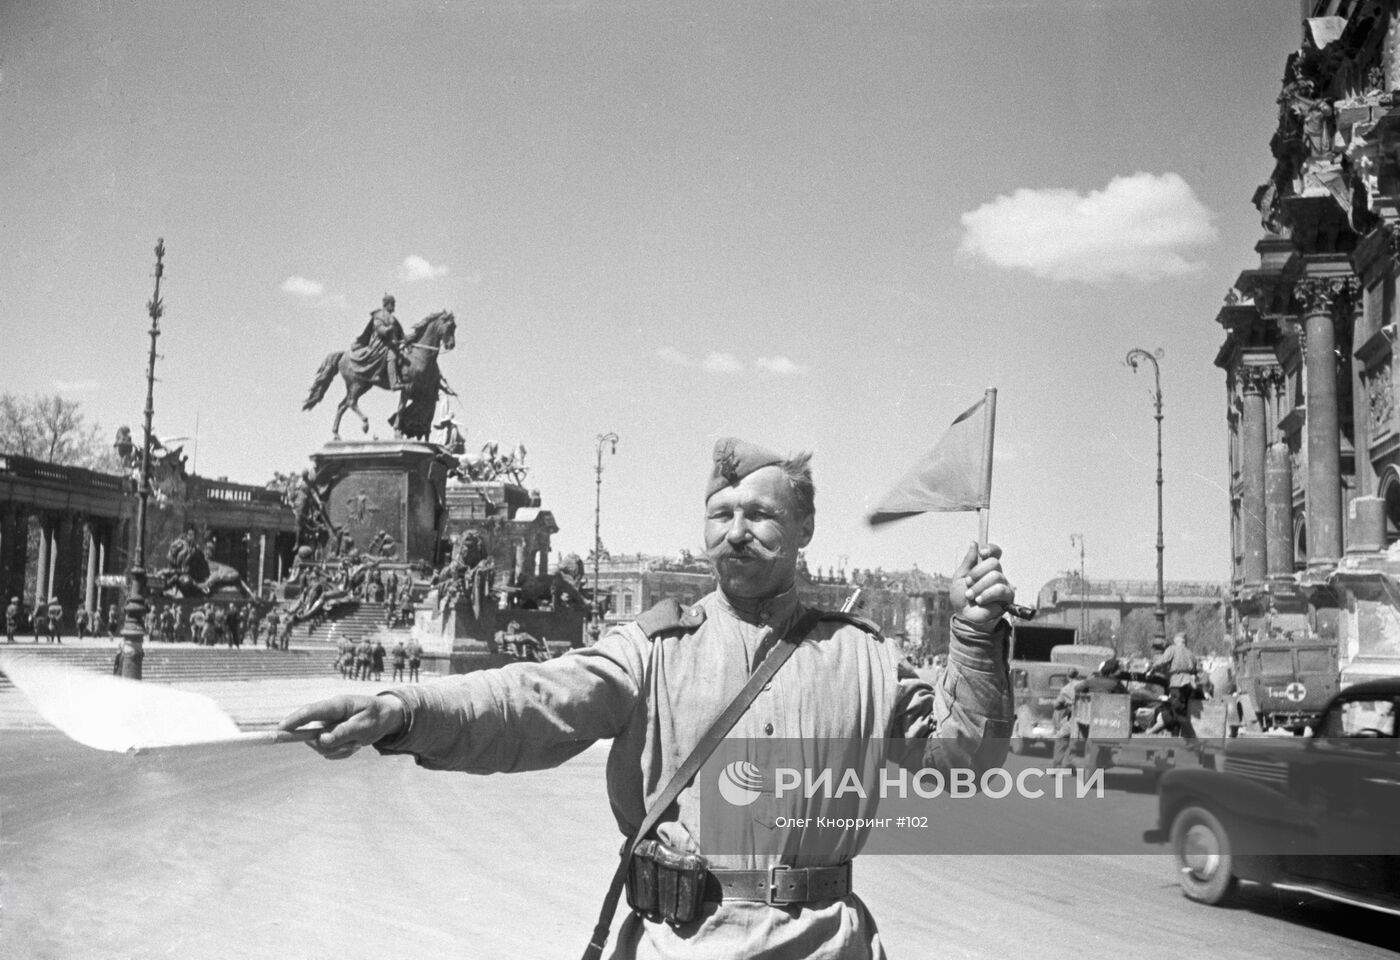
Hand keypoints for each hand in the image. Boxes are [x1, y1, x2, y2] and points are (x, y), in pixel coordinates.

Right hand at [278, 694, 406, 759]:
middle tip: (353, 744)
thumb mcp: (364, 725)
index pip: (310, 712)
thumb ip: (343, 732)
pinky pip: (329, 752)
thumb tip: (321, 740)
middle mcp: (328, 716)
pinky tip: (354, 745)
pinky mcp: (330, 737)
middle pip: (313, 736)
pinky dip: (342, 752)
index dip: (294, 720)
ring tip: (358, 743)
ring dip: (340, 749)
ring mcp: (328, 727)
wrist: (386, 718)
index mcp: (336, 705)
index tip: (280, 729)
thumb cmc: (376, 717)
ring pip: (321, 747)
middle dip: (330, 745)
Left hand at [951, 541, 1013, 624]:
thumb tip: (974, 543)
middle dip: (977, 572)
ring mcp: (1004, 585)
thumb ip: (968, 561)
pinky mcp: (1008, 597)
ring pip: (996, 576)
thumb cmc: (962, 597)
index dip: (991, 548)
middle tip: (968, 582)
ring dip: (979, 586)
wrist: (964, 616)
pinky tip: (979, 600)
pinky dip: (987, 594)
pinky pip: (1000, 589)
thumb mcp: (960, 577)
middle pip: (994, 562)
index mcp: (985, 567)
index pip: (995, 552)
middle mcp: (997, 574)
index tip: (982, 552)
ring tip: (971, 596)